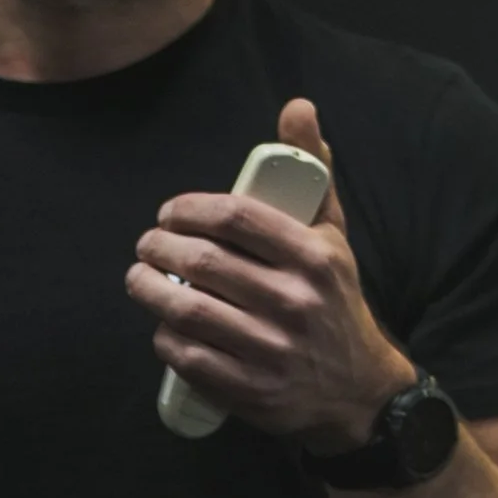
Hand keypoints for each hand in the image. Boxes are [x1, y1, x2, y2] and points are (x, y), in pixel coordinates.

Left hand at [127, 96, 409, 454]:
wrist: (357, 390)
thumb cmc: (333, 301)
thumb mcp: (332, 235)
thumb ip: (311, 173)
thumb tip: (297, 107)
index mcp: (313, 257)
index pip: (234, 217)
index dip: (188, 209)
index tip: (170, 213)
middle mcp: (294, 302)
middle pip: (203, 262)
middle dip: (159, 247)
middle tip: (148, 244)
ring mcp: (272, 350)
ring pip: (188, 311)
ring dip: (149, 289)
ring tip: (140, 278)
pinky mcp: (252, 390)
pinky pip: (189, 358)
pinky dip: (165, 338)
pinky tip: (163, 325)